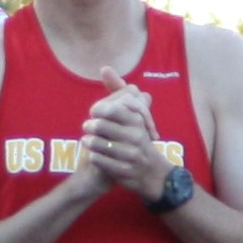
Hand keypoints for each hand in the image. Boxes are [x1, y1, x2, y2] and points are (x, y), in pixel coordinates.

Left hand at [76, 77, 165, 199]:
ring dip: (89, 141)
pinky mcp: (123, 172)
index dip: (98, 110)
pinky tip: (95, 155)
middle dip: (90, 126)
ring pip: (96, 143)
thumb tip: (105, 68)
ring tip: (90, 141)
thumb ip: (118, 91)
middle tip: (90, 128)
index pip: (109, 108)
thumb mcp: (133, 114)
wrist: (153, 174)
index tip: (97, 114)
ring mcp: (131, 155)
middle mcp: (137, 137)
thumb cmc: (138, 139)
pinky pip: (97, 159)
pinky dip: (92, 156)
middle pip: (99, 125)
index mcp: (138, 120)